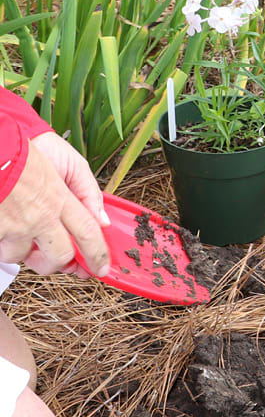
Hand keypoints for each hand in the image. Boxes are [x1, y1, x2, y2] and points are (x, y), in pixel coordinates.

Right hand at [0, 138, 109, 276]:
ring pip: (21, 256)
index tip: (101, 268)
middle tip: (57, 258)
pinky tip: (2, 226)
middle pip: (59, 256)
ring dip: (21, 249)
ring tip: (19, 231)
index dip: (98, 256)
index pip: (88, 234)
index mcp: (59, 198)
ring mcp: (11, 226)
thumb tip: (102, 219)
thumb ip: (87, 191)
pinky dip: (0, 241)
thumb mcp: (67, 161)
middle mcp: (38, 216)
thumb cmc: (22, 149)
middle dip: (61, 263)